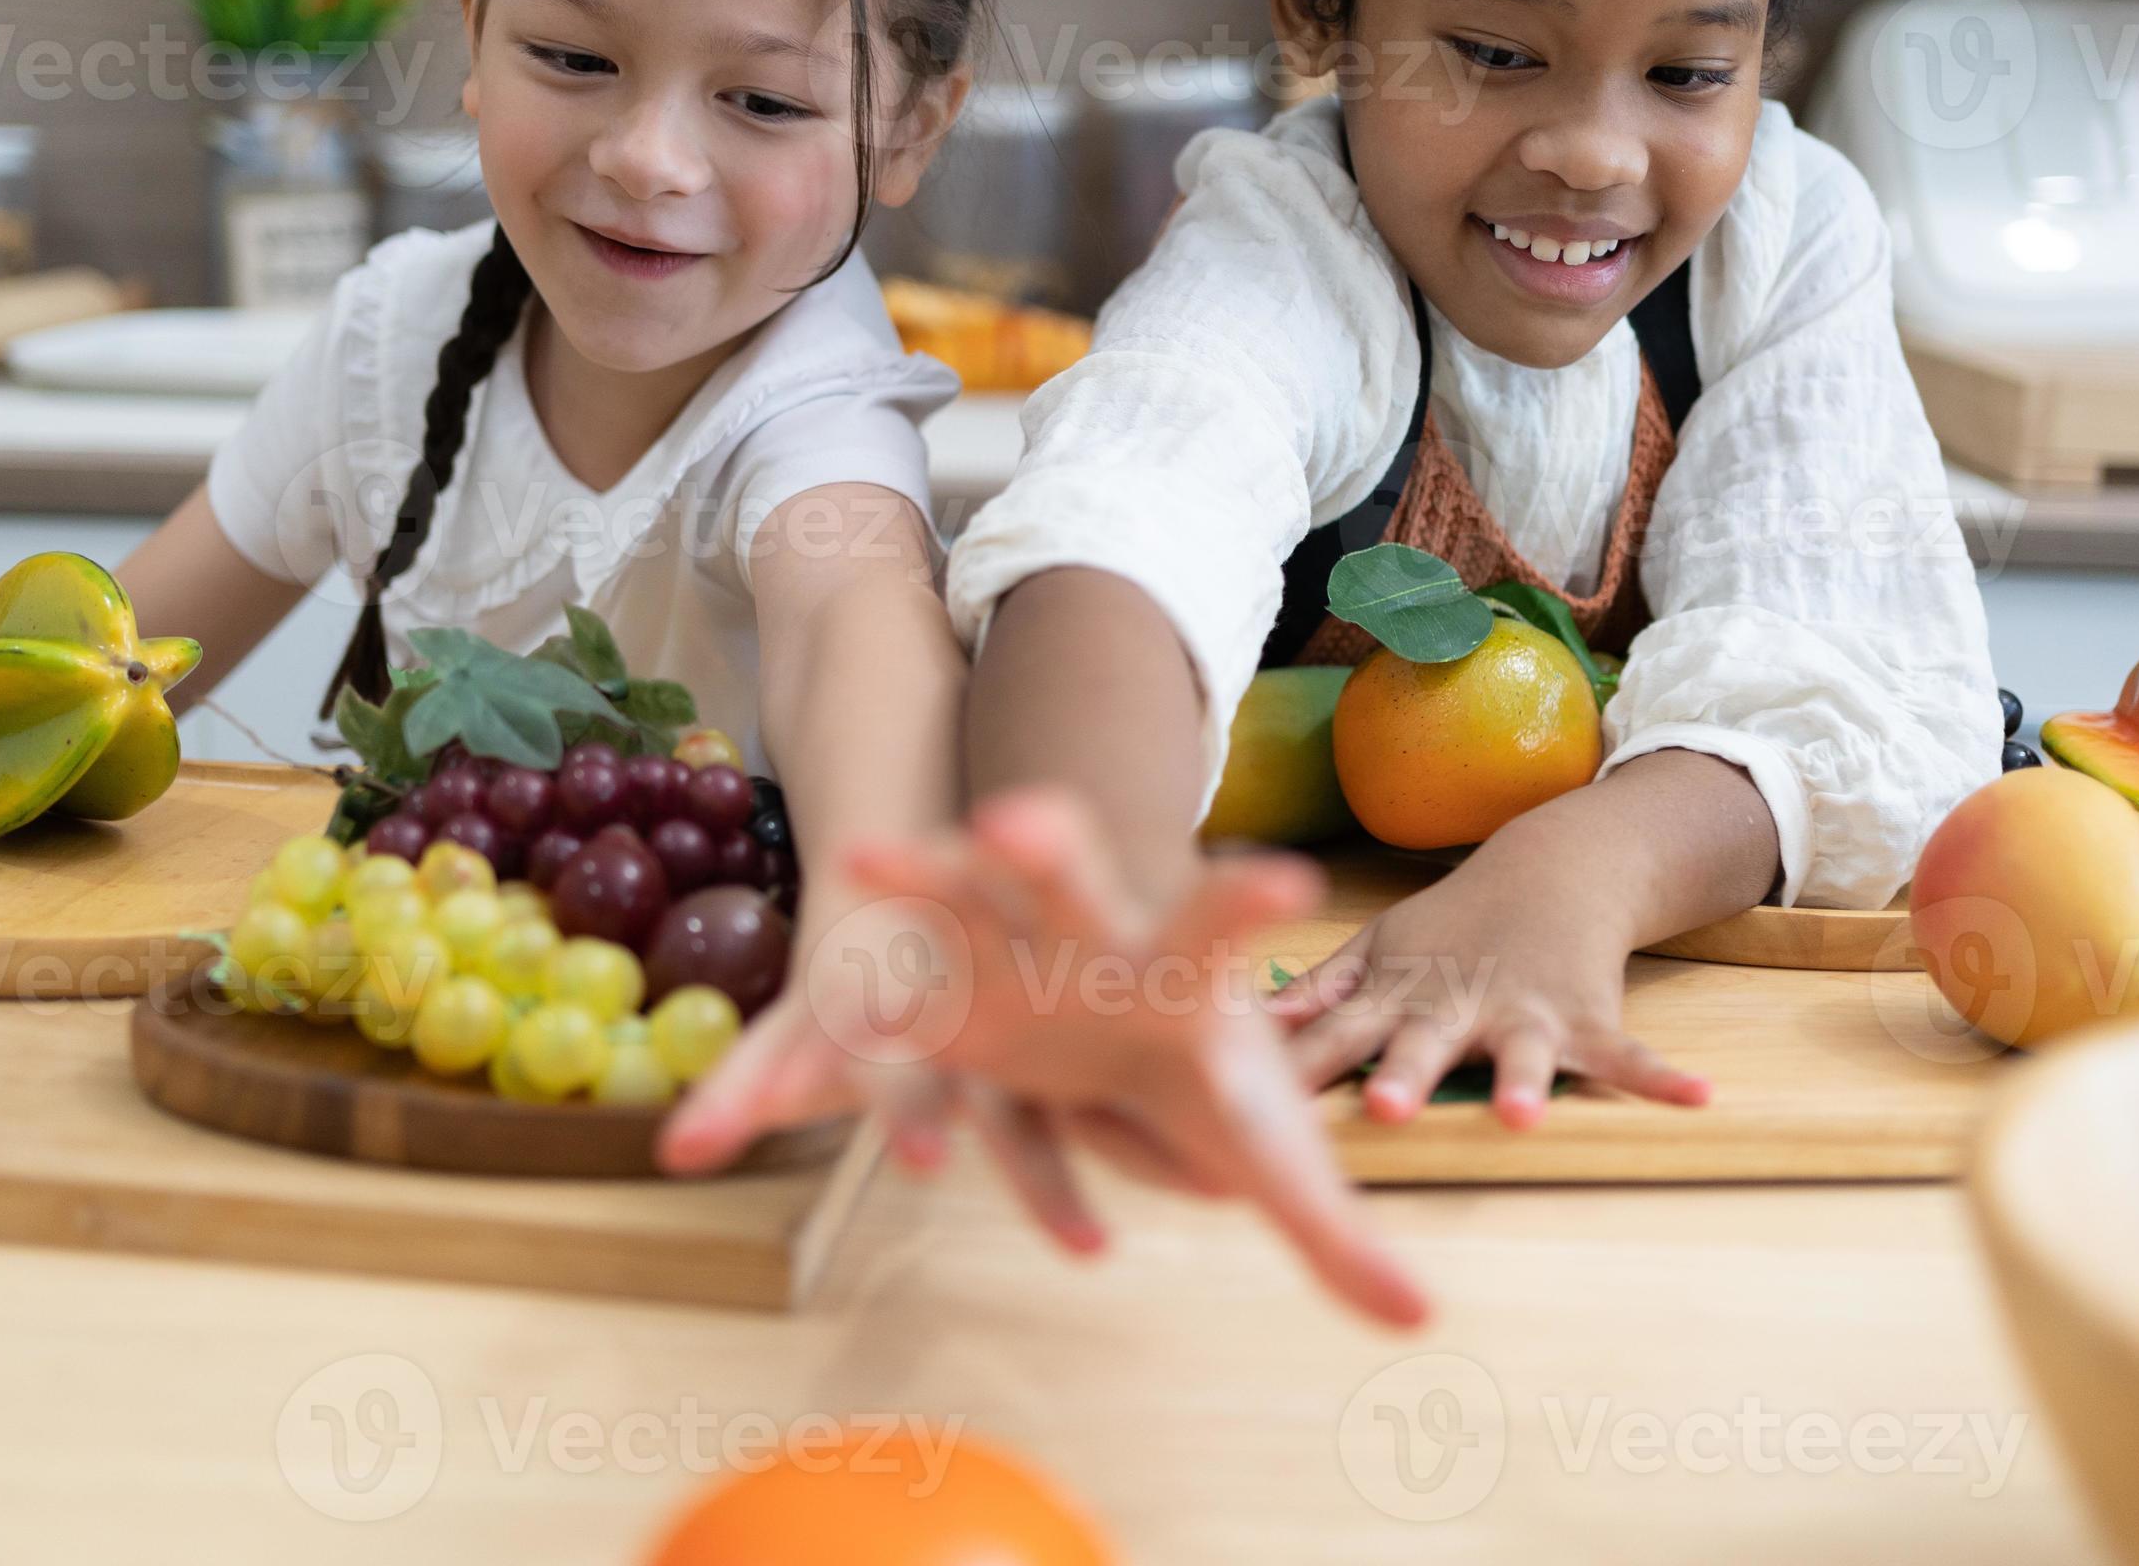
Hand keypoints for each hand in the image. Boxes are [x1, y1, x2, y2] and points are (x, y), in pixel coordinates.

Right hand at [760, 789, 1427, 1327]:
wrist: (1116, 1027)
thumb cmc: (1202, 1080)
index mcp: (1176, 968)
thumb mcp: (1264, 1150)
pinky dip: (790, 1060)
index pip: (1218, 923)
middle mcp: (1080, 935)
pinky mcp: (926, 1002)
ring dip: (914, 879)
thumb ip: (1328, 1228)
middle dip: (1042, 844)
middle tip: (1020, 819)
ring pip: (951, 899)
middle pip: (1066, 878)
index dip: (1249, 904)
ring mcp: (994, 950)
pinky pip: (855, 1020)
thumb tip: (1417, 1318)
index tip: (1293, 879)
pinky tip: (720, 1110)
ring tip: (864, 857)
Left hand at [1269, 837, 1711, 1127]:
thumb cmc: (1450, 926)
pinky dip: (1662, 1078)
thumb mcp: (1377, 951)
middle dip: (1405, 1076)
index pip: (1335, 1038)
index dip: (1300, 1068)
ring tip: (1521, 1115)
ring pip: (1520, 1054)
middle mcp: (1455, 1007)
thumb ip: (1316, 993)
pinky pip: (1626, 1056)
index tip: (1260, 1100)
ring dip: (1523, 1083)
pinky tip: (1700, 1099)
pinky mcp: (1584, 1016)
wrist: (1550, 870)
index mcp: (1394, 998)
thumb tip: (1245, 1023)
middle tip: (1385, 1110)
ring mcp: (1522, 1012)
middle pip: (1422, 1045)